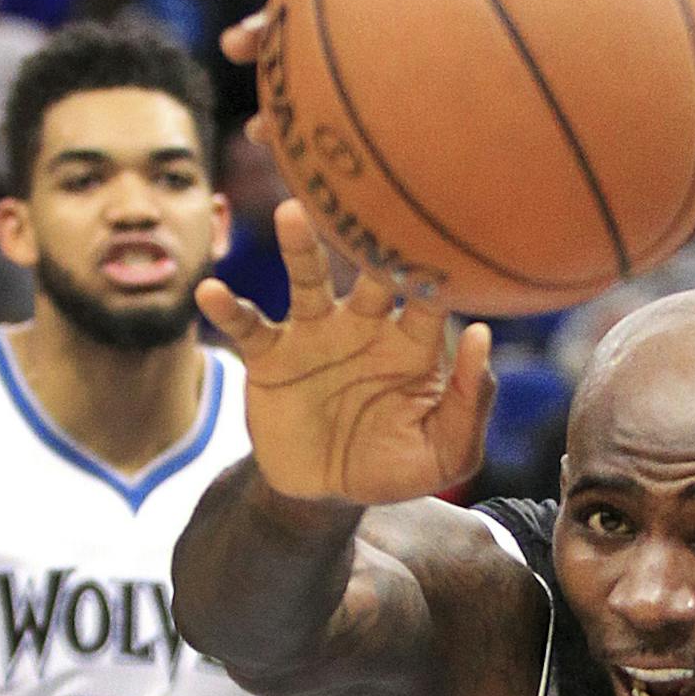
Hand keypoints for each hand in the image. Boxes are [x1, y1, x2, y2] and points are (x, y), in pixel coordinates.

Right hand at [197, 202, 495, 504]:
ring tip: (292, 211)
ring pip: (307, 280)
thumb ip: (471, 399)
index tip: (440, 247)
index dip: (435, 275)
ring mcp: (315, 335)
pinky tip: (212, 292)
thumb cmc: (397, 464)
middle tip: (372, 201)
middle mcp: (365, 326)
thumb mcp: (447, 449)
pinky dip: (229, 308)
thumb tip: (483, 334)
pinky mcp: (271, 356)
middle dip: (369, 240)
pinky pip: (249, 326)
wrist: (328, 494)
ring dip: (299, 246)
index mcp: (413, 343)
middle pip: (368, 273)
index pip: (428, 300)